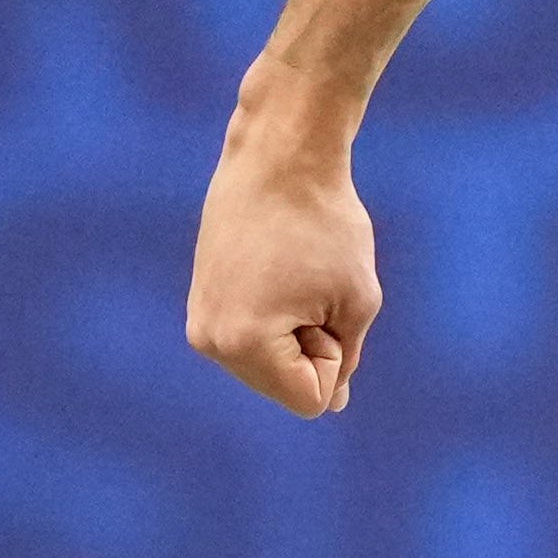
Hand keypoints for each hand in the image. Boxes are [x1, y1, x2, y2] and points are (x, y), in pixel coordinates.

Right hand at [188, 131, 382, 416]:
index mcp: (244, 344)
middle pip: (284, 387)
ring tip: (287, 274)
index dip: (334, 354)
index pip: (311, 399)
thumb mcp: (358, 300)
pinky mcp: (200, 303)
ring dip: (292, 332)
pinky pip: (253, 340)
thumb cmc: (326, 223)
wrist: (279, 155)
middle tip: (304, 281)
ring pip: (269, 366)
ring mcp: (199, 323)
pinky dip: (274, 317)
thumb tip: (327, 403)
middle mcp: (210, 341)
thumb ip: (344, 360)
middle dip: (309, 347)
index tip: (321, 298)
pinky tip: (272, 271)